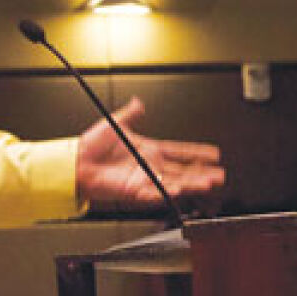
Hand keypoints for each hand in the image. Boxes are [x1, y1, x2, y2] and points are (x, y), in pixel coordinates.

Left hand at [76, 97, 224, 210]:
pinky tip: (181, 191)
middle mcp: (149, 166)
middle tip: (220, 175)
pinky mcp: (134, 190)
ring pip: (174, 182)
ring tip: (209, 183)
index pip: (178, 151)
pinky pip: (155, 193)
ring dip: (192, 183)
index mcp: (148, 149)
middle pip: (182, 170)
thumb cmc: (91, 145)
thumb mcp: (114, 124)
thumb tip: (139, 102)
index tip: (214, 154)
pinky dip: (168, 193)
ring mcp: (144, 179)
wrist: (76, 161)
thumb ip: (130, 114)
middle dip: (202, 173)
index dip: (196, 152)